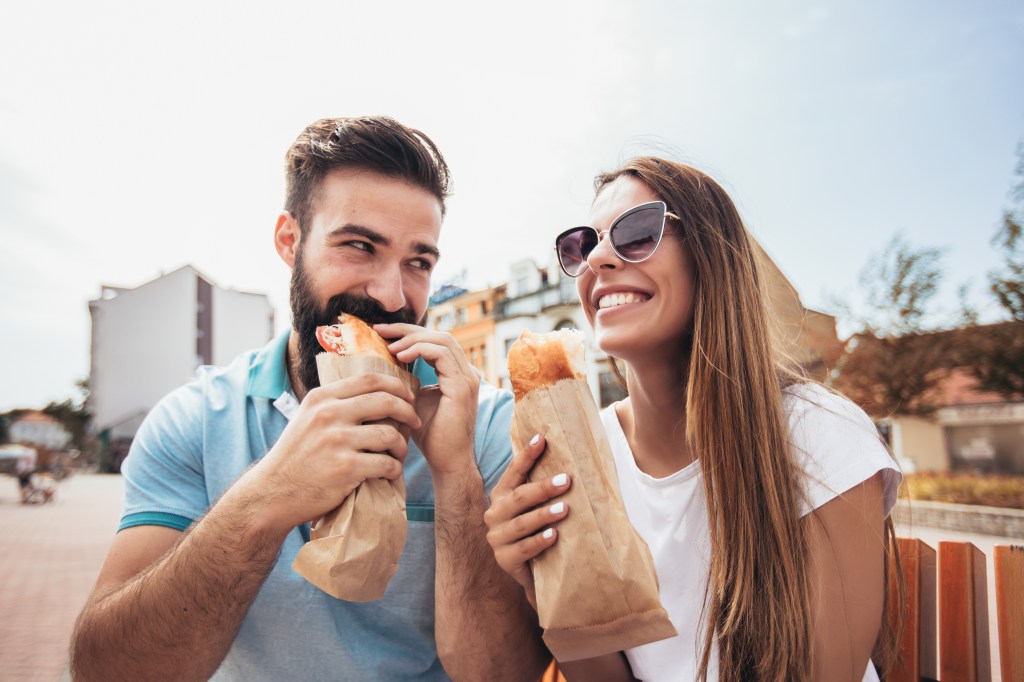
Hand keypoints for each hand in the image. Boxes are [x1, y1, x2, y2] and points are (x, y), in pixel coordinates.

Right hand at [234, 373, 420, 533]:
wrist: (272, 493)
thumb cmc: (295, 457)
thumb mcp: (307, 418)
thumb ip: (334, 403)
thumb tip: (372, 390)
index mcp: (321, 398)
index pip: (369, 379)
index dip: (396, 385)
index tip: (408, 397)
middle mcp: (328, 415)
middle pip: (385, 401)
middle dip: (408, 411)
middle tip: (415, 422)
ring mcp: (337, 441)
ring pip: (390, 434)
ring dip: (402, 446)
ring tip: (399, 453)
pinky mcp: (345, 468)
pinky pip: (386, 464)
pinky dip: (394, 469)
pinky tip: (390, 472)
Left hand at [375, 323, 480, 476]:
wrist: (446, 463)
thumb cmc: (430, 436)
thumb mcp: (414, 400)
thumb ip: (407, 381)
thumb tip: (382, 365)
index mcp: (457, 373)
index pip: (435, 341)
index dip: (408, 333)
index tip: (381, 332)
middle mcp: (466, 372)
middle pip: (439, 334)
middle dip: (407, 329)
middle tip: (380, 330)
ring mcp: (467, 378)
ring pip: (441, 340)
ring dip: (412, 338)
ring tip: (389, 346)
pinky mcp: (462, 386)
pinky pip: (441, 354)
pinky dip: (419, 350)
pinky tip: (399, 356)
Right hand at [483, 434, 570, 608]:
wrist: (531, 572)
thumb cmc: (536, 530)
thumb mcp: (536, 507)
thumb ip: (542, 488)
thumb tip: (569, 455)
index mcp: (501, 496)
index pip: (513, 472)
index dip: (526, 455)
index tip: (542, 438)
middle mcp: (495, 514)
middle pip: (518, 498)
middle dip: (542, 488)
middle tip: (567, 480)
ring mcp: (497, 538)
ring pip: (521, 523)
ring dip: (543, 515)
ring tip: (564, 509)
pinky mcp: (504, 560)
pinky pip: (523, 549)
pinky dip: (539, 541)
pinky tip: (554, 535)